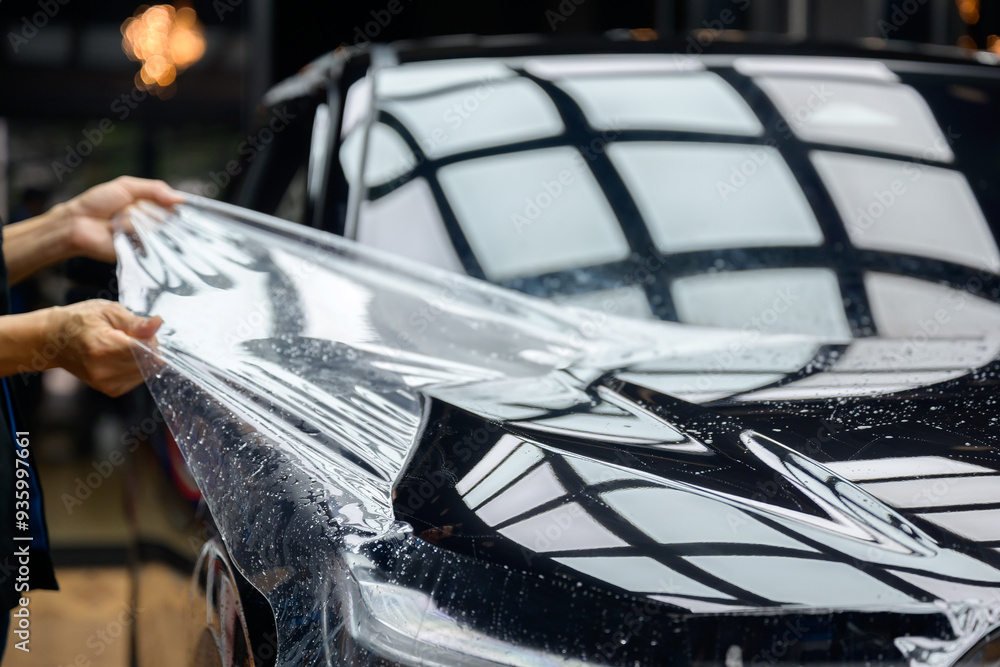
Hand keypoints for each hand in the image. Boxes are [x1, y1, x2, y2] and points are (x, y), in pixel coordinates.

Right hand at [49, 300, 162, 396]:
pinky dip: (137, 366)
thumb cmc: (79, 322)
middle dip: (148, 347)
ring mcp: (106, 383)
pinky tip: (122, 356)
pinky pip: (138, 378)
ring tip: (123, 345)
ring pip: (146, 371)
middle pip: (148, 362)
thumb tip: (157, 324)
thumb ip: (135, 322)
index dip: (150, 338)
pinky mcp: (111, 390)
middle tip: (131, 335)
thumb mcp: (108, 311)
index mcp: (101, 348)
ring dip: (143, 358)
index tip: (142, 329)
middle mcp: (102, 370)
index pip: (144, 350)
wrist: (55, 341)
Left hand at [61, 176, 182, 262]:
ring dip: (141, 222)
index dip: (183, 208)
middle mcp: (153, 225)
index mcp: (153, 208)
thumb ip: (154, 189)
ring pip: (159, 231)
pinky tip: (125, 232)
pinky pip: (148, 244)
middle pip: (172, 222)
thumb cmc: (99, 202)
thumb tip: (180, 199)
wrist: (77, 222)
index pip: (177, 209)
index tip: (188, 208)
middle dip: (160, 214)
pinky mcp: (140, 254)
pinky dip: (138, 236)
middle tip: (144, 210)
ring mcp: (147, 240)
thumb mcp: (127, 186)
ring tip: (123, 219)